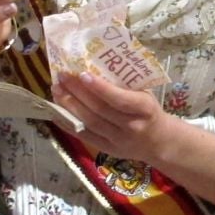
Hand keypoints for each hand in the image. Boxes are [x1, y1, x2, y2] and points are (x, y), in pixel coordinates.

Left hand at [52, 73, 177, 163]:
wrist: (158, 142)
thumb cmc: (149, 112)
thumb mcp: (146, 95)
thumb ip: (125, 85)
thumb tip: (96, 65)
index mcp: (144, 109)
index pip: (119, 99)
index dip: (100, 87)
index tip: (82, 74)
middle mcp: (131, 126)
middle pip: (99, 109)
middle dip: (77, 92)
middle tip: (62, 77)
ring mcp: (117, 140)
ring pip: (89, 122)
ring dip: (69, 105)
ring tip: (56, 90)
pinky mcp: (106, 149)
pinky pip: (84, 135)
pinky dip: (68, 123)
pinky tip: (56, 111)